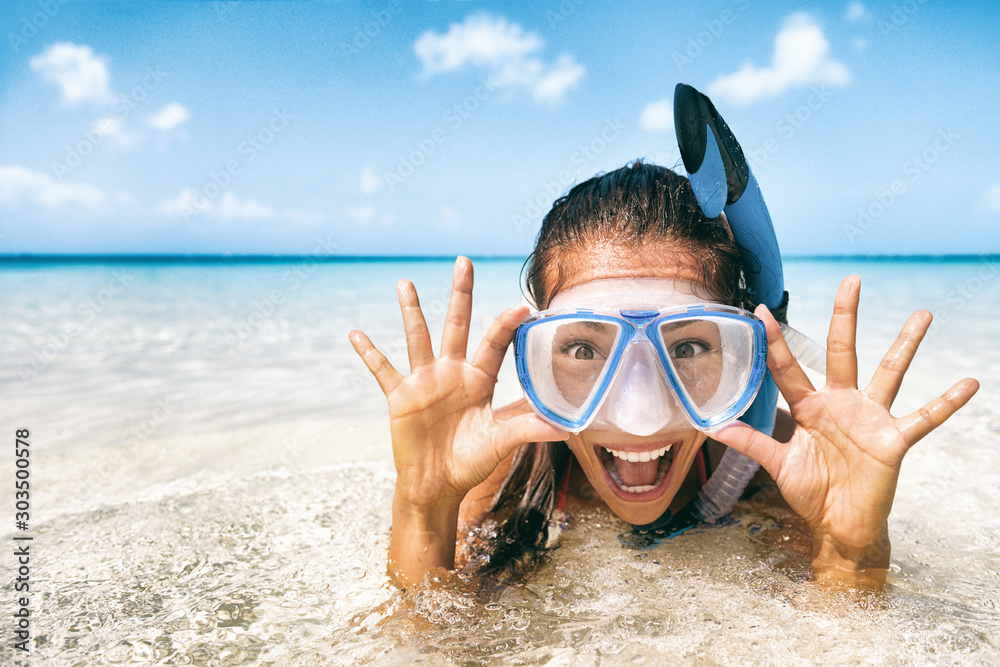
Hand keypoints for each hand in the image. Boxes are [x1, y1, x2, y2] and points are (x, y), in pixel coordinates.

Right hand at [348, 257, 567, 585]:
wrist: (436, 486)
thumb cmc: (470, 462)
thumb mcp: (500, 442)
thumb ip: (527, 429)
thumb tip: (566, 427)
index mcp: (479, 379)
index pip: (494, 343)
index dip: (506, 325)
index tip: (522, 306)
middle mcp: (452, 372)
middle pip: (457, 324)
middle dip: (461, 294)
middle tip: (464, 262)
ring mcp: (425, 381)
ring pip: (418, 338)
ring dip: (411, 311)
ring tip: (405, 283)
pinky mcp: (400, 396)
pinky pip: (382, 370)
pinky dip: (369, 353)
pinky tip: (356, 334)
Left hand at [713, 276, 978, 573]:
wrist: (838, 525)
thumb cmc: (810, 492)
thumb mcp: (777, 465)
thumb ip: (751, 443)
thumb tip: (713, 427)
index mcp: (808, 407)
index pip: (788, 367)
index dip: (775, 341)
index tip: (760, 310)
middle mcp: (840, 403)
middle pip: (842, 351)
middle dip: (845, 316)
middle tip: (851, 281)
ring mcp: (869, 418)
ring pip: (889, 372)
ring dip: (906, 344)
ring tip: (922, 314)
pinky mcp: (893, 440)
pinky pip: (924, 418)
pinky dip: (946, 403)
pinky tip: (969, 383)